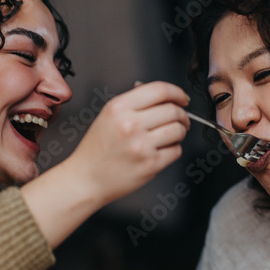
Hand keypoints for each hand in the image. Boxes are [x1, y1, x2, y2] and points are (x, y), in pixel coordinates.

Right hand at [69, 81, 188, 205]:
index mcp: (119, 108)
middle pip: (173, 110)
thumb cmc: (97, 149)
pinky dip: (173, 149)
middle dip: (182, 115)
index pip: (159, 90)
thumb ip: (134, 103)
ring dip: (180, 132)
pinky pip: (176, 151)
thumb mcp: (108, 116)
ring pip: (178, 130)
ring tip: (171, 135)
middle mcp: (130, 124)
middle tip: (181, 120)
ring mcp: (141, 145)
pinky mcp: (150, 164)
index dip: (177, 93)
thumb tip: (163, 95)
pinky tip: (162, 150)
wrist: (86, 178)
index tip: (182, 98)